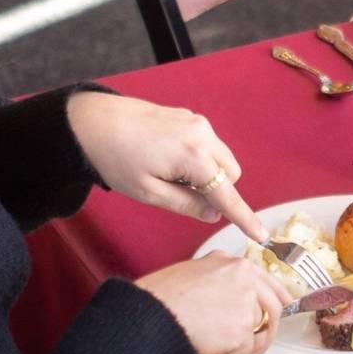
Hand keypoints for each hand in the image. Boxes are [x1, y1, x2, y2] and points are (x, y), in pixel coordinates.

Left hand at [67, 92, 268, 241]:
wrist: (91, 119)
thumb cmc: (114, 158)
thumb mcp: (148, 192)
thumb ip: (186, 205)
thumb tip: (213, 214)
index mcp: (194, 156)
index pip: (227, 194)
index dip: (244, 218)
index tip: (261, 236)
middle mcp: (203, 135)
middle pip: (231, 174)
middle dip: (216, 189)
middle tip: (179, 193)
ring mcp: (197, 122)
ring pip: (221, 158)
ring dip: (207, 173)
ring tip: (168, 174)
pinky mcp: (188, 117)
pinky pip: (208, 145)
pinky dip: (198, 159)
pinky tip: (166, 159)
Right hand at [135, 252, 292, 353]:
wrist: (150, 315)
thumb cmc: (161, 297)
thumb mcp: (194, 272)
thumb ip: (220, 280)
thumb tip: (233, 302)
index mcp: (234, 264)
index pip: (269, 283)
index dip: (278, 301)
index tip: (281, 312)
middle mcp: (246, 279)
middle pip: (273, 310)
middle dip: (264, 333)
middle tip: (250, 350)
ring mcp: (247, 304)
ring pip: (258, 335)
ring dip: (241, 348)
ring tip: (217, 350)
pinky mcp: (242, 330)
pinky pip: (243, 353)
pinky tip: (209, 351)